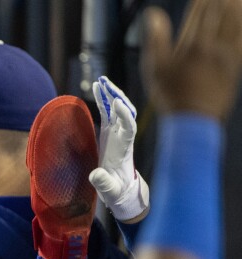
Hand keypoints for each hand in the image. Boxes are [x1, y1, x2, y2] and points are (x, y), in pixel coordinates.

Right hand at [89, 76, 149, 222]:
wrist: (122, 190)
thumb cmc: (116, 191)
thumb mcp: (110, 191)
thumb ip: (103, 183)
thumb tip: (95, 175)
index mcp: (124, 150)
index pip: (128, 129)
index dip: (124, 116)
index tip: (117, 103)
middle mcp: (123, 138)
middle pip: (125, 112)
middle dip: (118, 97)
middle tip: (107, 84)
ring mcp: (116, 134)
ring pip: (117, 109)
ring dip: (111, 94)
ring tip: (102, 80)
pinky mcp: (109, 133)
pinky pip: (107, 113)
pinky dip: (103, 100)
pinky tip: (97, 88)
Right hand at [142, 0, 241, 119]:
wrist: (194, 120)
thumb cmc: (170, 95)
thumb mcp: (154, 68)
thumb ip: (156, 38)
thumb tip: (152, 12)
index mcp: (192, 44)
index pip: (202, 11)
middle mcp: (213, 45)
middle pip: (222, 13)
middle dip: (222, 0)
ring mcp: (227, 55)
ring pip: (236, 23)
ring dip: (236, 7)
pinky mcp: (236, 65)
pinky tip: (241, 19)